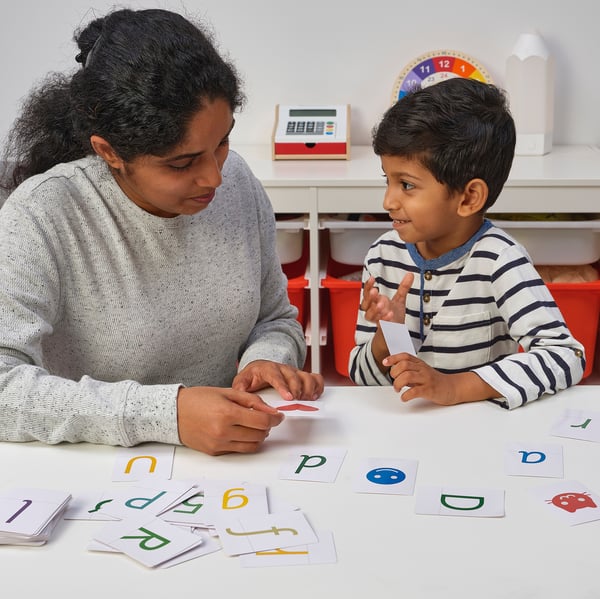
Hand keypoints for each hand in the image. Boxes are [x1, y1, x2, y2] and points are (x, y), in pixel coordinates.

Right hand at [176, 386, 283, 454]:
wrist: (173, 413)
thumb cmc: (199, 398)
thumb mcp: (227, 392)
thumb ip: (251, 400)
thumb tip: (271, 411)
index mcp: (228, 413)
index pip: (262, 421)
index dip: (275, 419)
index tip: (279, 416)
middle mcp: (224, 432)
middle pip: (259, 435)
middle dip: (267, 426)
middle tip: (265, 418)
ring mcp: (219, 444)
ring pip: (252, 446)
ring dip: (258, 436)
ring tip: (254, 426)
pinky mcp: (214, 452)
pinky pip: (239, 450)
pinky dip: (246, 442)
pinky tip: (241, 432)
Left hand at [233, 360, 323, 400]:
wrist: (260, 368)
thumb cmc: (253, 376)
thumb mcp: (242, 380)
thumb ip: (240, 387)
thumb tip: (240, 396)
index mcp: (268, 369)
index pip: (276, 376)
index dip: (283, 386)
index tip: (288, 397)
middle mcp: (283, 369)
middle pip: (294, 376)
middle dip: (297, 389)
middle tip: (298, 401)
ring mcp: (294, 372)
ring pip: (306, 376)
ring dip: (308, 388)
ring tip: (306, 399)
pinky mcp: (302, 376)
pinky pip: (315, 378)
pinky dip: (318, 386)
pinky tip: (314, 396)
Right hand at [360, 273, 413, 371]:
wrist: (394, 335)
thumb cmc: (393, 317)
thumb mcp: (399, 301)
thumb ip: (403, 288)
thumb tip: (411, 274)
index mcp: (374, 304)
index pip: (367, 293)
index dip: (368, 286)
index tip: (373, 278)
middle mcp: (372, 312)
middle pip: (365, 304)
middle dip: (370, 297)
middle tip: (376, 291)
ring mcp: (376, 322)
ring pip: (370, 315)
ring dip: (375, 309)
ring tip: (383, 304)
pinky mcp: (382, 331)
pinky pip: (380, 325)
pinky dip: (384, 320)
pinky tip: (389, 315)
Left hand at [383, 353, 500, 405]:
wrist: (452, 388)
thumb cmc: (434, 381)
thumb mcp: (421, 371)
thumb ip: (408, 370)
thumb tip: (393, 370)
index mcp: (419, 364)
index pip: (405, 356)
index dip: (393, 358)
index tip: (385, 362)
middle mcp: (422, 369)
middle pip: (404, 365)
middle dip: (394, 373)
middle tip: (394, 381)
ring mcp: (426, 379)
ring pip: (407, 376)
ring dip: (398, 383)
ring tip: (397, 390)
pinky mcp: (430, 390)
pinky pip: (415, 391)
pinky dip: (406, 395)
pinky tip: (404, 397)